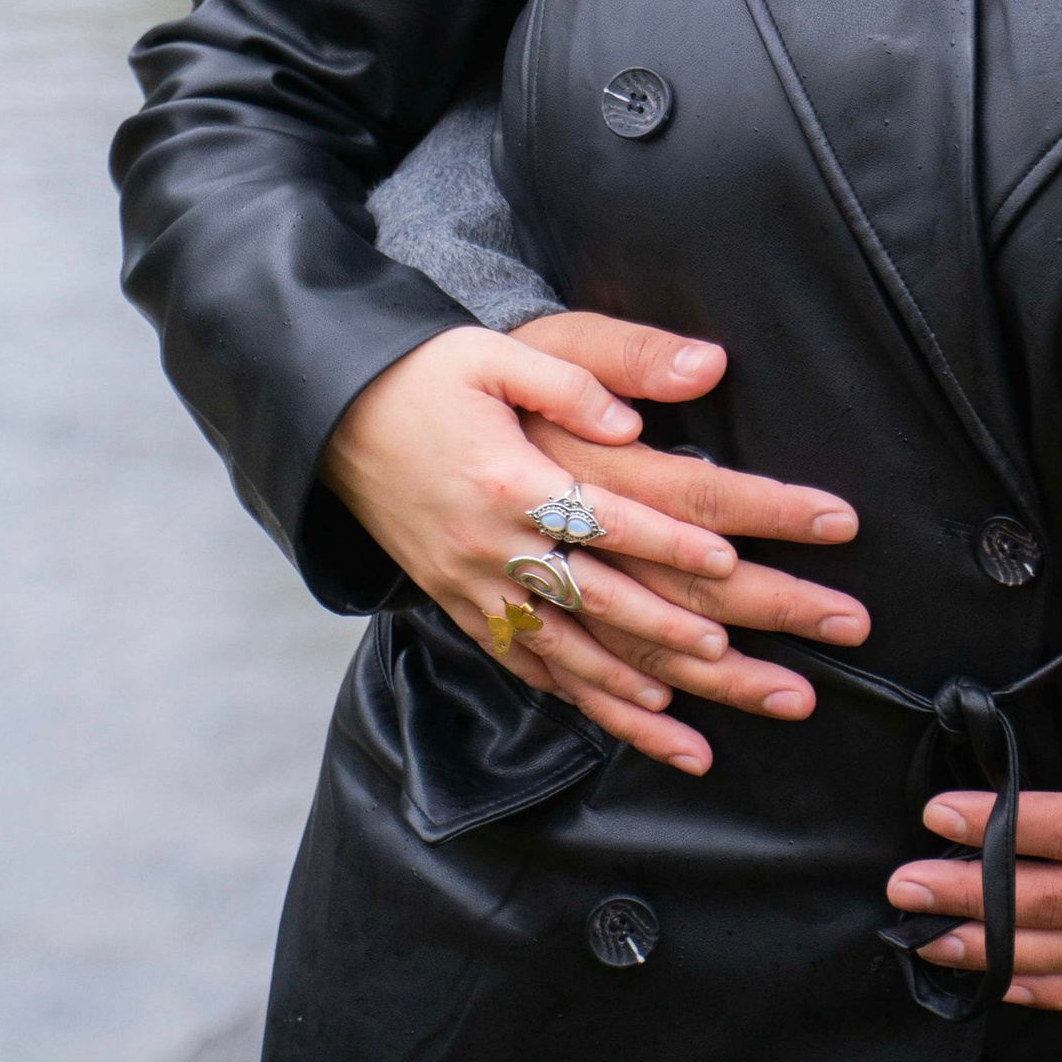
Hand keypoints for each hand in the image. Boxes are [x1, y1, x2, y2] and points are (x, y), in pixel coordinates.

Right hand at [318, 325, 744, 766]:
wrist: (335, 416)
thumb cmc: (424, 375)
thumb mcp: (493, 354)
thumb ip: (570, 382)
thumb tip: (632, 424)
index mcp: (506, 479)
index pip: (604, 517)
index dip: (667, 539)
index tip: (725, 558)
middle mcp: (486, 543)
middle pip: (589, 596)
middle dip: (661, 626)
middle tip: (723, 649)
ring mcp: (466, 581)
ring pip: (554, 646)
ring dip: (617, 680)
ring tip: (676, 707)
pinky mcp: (451, 598)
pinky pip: (511, 655)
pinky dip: (560, 686)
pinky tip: (601, 707)